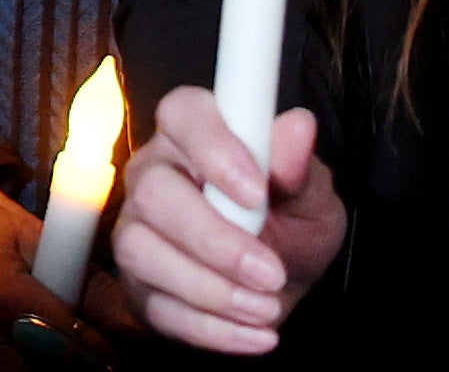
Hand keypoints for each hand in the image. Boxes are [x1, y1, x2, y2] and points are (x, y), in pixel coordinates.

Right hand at [103, 90, 340, 355]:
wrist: (279, 287)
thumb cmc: (290, 225)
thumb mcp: (312, 199)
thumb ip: (300, 168)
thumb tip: (298, 126)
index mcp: (193, 133)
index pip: (182, 114)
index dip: (213, 149)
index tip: (256, 192)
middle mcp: (152, 172)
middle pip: (155, 193)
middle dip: (215, 241)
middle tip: (270, 272)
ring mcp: (136, 228)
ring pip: (144, 252)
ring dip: (212, 290)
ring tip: (268, 308)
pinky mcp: (137, 284)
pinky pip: (157, 307)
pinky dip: (211, 329)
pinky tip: (254, 334)